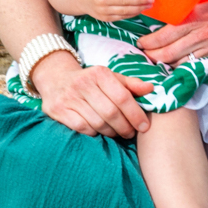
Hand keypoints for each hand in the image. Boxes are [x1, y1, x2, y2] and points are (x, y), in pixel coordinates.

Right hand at [31, 50, 154, 137]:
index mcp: (100, 73)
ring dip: (111, 132)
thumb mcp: (110, 77)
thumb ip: (130, 84)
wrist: (56, 79)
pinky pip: (82, 128)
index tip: (144, 126)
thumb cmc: (90, 81)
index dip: (135, 114)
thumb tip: (151, 88)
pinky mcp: (58, 110)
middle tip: (131, 133)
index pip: (122, 97)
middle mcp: (83, 84)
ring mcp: (69, 97)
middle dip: (125, 127)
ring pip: (97, 122)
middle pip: (111, 112)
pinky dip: (94, 133)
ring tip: (118, 133)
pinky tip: (100, 132)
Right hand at [86, 0, 154, 21]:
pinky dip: (132, 14)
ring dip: (138, 8)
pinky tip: (140, 10)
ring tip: (149, 5)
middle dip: (139, 0)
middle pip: (124, 1)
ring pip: (124, 11)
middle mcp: (101, 0)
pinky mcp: (105, 18)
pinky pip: (121, 17)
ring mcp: (102, 11)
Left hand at [138, 0, 207, 63]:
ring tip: (155, 59)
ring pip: (180, 62)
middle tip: (144, 53)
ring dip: (164, 64)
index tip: (141, 43)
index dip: (148, 43)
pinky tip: (174, 63)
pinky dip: (181, 66)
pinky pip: (194, 64)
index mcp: (193, 17)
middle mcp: (200, 35)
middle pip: (168, 53)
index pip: (163, 36)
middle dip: (152, 56)